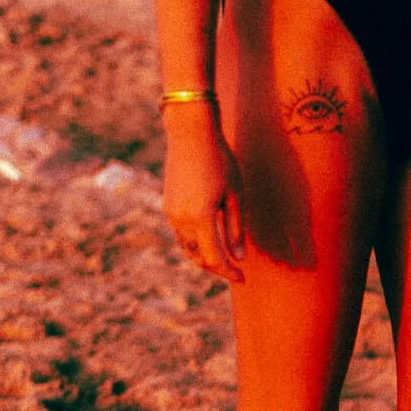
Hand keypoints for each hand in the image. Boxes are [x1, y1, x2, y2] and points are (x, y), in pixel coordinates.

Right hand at [162, 105, 244, 282]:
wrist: (190, 132)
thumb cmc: (219, 160)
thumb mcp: (235, 195)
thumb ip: (236, 229)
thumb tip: (239, 258)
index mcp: (200, 218)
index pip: (215, 258)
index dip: (229, 272)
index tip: (243, 278)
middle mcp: (181, 219)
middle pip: (199, 258)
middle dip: (217, 268)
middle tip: (235, 271)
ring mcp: (171, 213)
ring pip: (188, 249)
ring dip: (205, 258)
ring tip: (224, 258)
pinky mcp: (167, 207)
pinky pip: (182, 236)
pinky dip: (196, 244)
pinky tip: (210, 241)